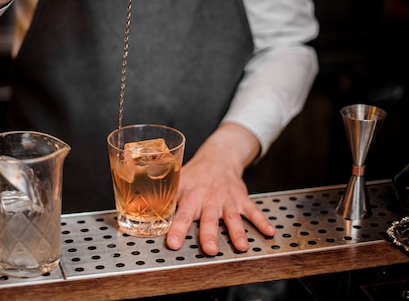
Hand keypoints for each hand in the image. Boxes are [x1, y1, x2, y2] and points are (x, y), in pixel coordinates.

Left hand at [166, 123, 275, 255]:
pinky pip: (253, 210)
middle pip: (208, 218)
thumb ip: (164, 201)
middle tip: (210, 249)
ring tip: (242, 247)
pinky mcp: (242, 199)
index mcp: (190, 196)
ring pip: (232, 217)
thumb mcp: (177, 184)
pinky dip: (262, 221)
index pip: (181, 214)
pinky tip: (269, 232)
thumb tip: (139, 213)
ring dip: (237, 232)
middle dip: (210, 234)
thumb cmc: (194, 176)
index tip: (172, 243)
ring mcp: (227, 199)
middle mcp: (208, 199)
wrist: (218, 158)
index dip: (176, 228)